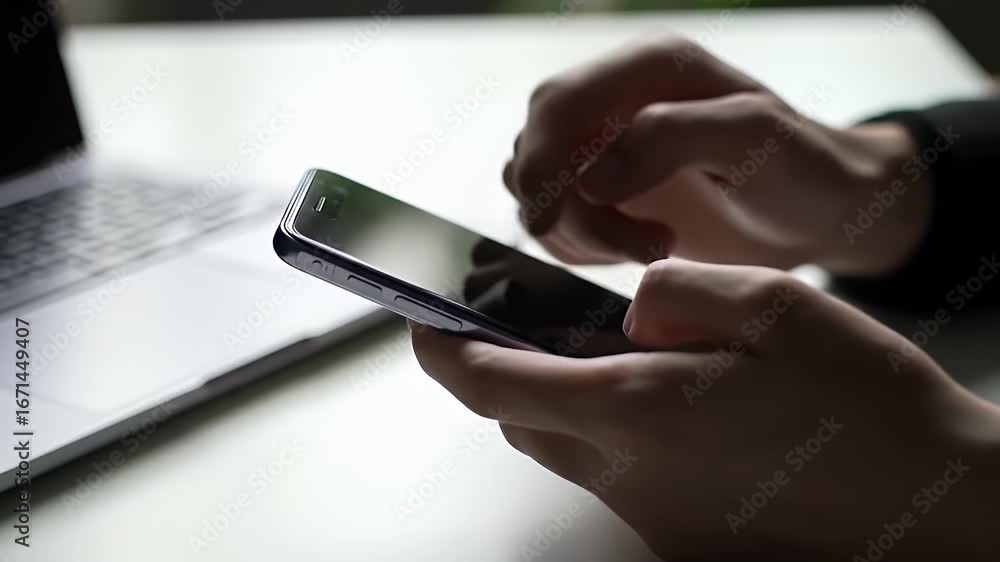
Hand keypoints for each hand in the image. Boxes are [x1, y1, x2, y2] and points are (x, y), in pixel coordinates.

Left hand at [411, 259, 999, 559]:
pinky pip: (617, 479)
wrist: (932, 505)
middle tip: (534, 328)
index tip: (422, 323)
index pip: (495, 384)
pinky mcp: (679, 538)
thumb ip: (678, 293)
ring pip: (566, 451)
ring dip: (567, 404)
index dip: (444, 352)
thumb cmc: (862, 403)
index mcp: (638, 410)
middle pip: (521, 421)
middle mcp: (629, 476)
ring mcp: (652, 517)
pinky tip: (678, 410)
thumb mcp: (776, 305)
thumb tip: (628, 310)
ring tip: (624, 361)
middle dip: (509, 373)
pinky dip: (617, 437)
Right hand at [505, 38, 930, 275]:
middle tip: (637, 245)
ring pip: (538, 193)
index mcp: (646, 70)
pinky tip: (644, 248)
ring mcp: (605, 150)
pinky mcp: (604, 195)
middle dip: (566, 209)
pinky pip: (559, 224)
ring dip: (583, 234)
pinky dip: (587, 248)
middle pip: (535, 151)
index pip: (556, 104)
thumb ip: (670, 138)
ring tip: (657, 246)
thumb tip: (590, 178)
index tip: (550, 221)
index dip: (541, 160)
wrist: (821, 214)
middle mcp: (615, 103)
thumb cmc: (803, 168)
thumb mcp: (753, 138)